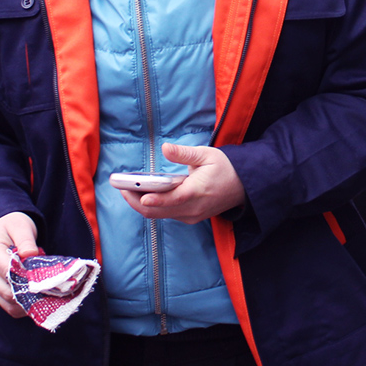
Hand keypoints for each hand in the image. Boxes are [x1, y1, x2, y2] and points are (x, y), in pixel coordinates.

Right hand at [0, 212, 40, 317]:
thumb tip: (31, 254)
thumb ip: (26, 240)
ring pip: (6, 303)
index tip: (46, 280)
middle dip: (30, 294)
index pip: (8, 272)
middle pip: (7, 292)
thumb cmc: (11, 225)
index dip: (27, 278)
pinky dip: (22, 307)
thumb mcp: (20, 226)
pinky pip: (7, 305)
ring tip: (47, 298)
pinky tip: (37, 301)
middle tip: (52, 292)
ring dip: (26, 304)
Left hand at [119, 143, 245, 224]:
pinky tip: (144, 196)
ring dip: (141, 205)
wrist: (244, 186)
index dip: (153, 198)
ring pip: (159, 215)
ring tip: (127, 190)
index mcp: (197, 192)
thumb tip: (165, 148)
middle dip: (136, 201)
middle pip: (158, 211)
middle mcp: (192, 208)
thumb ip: (184, 154)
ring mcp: (191, 216)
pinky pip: (166, 215)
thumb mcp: (207, 155)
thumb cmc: (226, 168)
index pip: (171, 199)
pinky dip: (153, 207)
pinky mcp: (190, 218)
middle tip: (122, 188)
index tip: (137, 194)